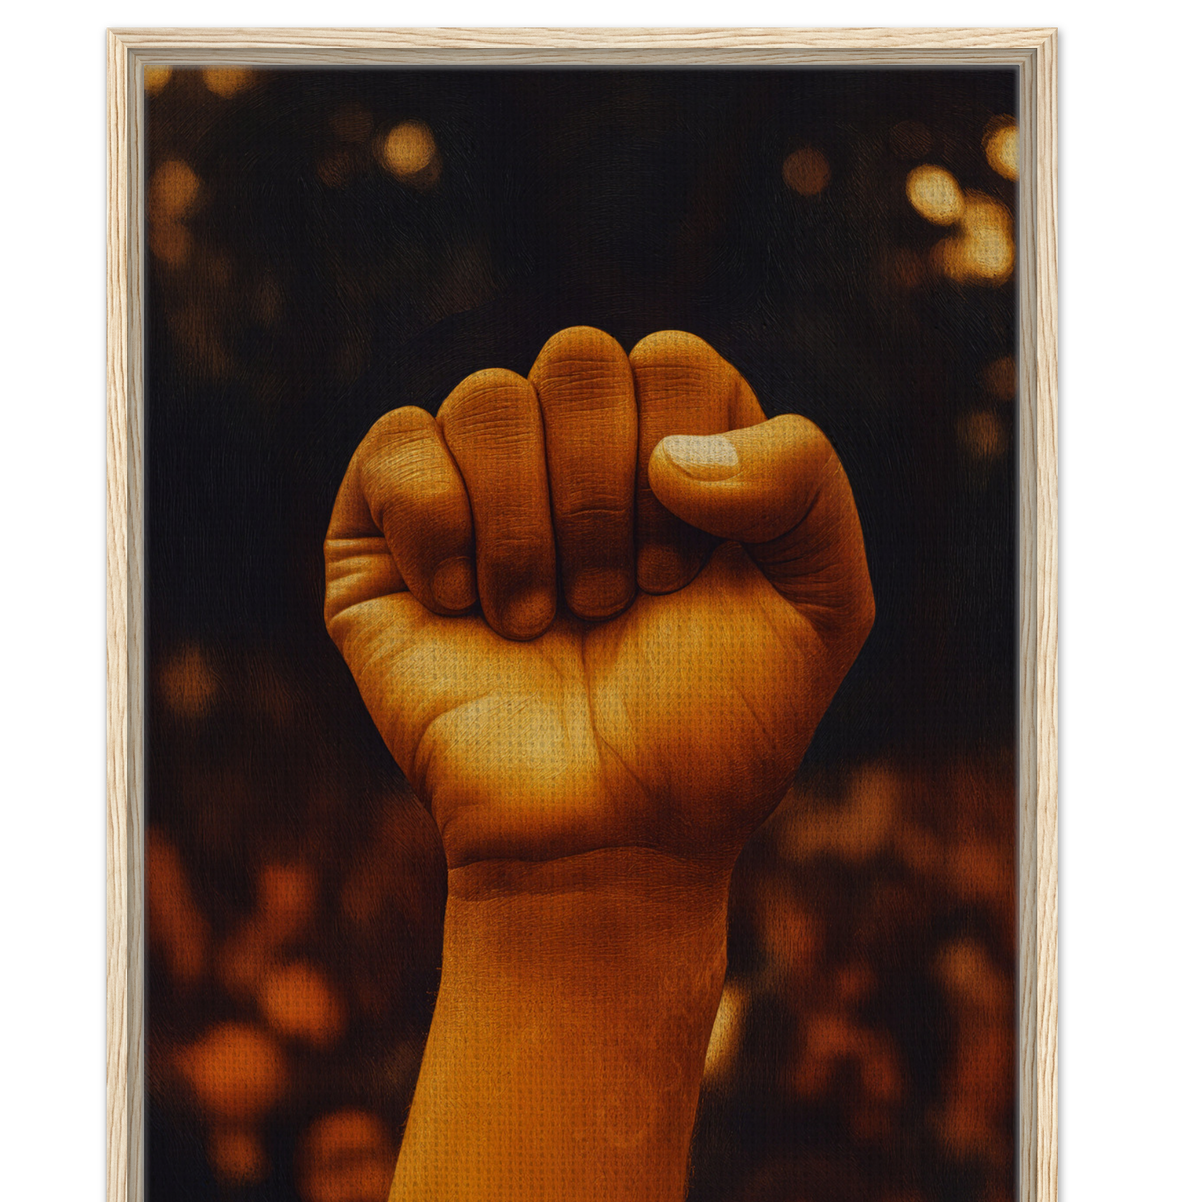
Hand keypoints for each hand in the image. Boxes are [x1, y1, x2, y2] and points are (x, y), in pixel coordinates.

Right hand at [324, 327, 873, 875]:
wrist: (604, 839)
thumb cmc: (712, 732)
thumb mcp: (821, 605)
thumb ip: (805, 477)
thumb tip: (668, 452)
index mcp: (674, 453)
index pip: (674, 362)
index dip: (683, 465)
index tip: (679, 580)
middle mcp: (572, 457)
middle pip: (578, 360)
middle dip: (602, 498)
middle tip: (612, 605)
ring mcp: (477, 492)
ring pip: (488, 399)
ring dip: (528, 532)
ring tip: (539, 624)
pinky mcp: (383, 538)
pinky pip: (397, 445)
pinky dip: (438, 526)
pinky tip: (462, 608)